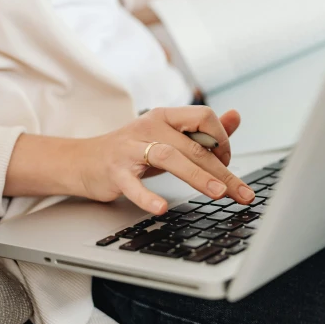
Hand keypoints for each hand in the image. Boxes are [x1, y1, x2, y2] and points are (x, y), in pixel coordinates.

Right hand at [70, 107, 254, 214]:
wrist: (83, 160)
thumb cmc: (133, 150)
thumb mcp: (169, 136)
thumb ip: (203, 130)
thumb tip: (236, 116)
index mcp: (166, 116)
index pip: (204, 117)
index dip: (222, 139)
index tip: (227, 163)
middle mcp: (149, 126)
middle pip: (193, 145)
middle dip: (221, 170)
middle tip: (241, 192)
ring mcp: (130, 148)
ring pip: (170, 157)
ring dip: (197, 176)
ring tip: (217, 193)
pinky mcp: (115, 171)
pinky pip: (133, 184)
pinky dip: (147, 196)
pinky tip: (161, 207)